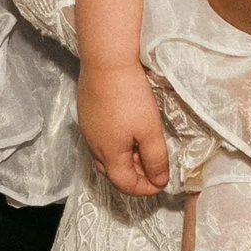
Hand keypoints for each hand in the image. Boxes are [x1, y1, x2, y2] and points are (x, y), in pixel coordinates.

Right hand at [77, 61, 168, 196]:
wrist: (106, 61)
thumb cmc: (130, 96)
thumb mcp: (150, 130)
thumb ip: (156, 159)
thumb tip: (159, 181)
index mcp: (108, 154)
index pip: (125, 185)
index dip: (146, 188)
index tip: (163, 182)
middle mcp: (93, 146)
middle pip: (112, 173)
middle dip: (135, 176)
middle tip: (155, 167)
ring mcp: (87, 130)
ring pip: (105, 157)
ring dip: (126, 160)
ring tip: (143, 148)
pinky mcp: (87, 115)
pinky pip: (101, 140)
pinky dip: (117, 145)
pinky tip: (129, 130)